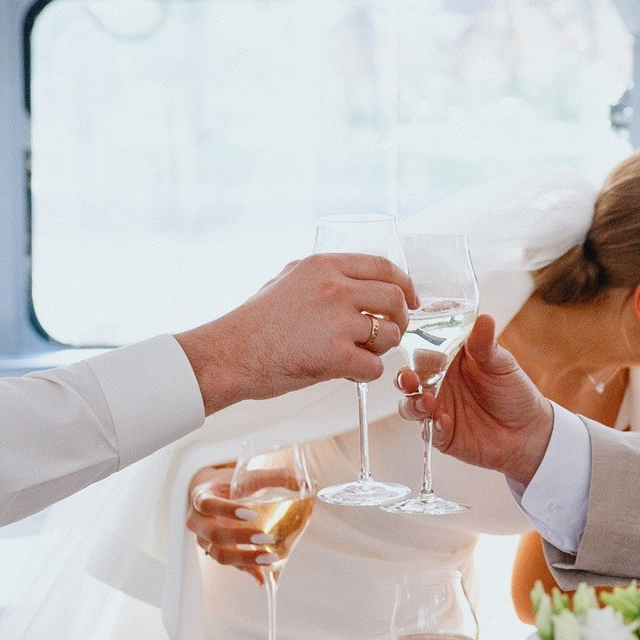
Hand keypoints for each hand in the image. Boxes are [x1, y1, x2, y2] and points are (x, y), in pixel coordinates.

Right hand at [176, 253, 414, 414]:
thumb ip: (322, 275)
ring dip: (381, 349)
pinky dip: (365, 373)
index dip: (403, 284)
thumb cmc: (254, 323)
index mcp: (324, 266)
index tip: (409, 299)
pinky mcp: (337, 355)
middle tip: (391, 332)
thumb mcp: (287, 279)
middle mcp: (335, 288)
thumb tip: (354, 279)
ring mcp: (338, 321)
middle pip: (395, 298)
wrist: (230, 355)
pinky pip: (374, 366)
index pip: (383, 266)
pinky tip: (346, 373)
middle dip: (400, 318)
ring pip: (390, 334)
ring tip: (358, 355)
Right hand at [188, 462, 274, 580]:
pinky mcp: (216, 552)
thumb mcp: (246, 477)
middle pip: (213, 535)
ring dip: (245, 559)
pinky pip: (230, 565)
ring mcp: (205, 540)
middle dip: (240, 539)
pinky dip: (247, 570)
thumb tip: (303, 481)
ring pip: (219, 555)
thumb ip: (274, 477)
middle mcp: (198, 522)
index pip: (208, 505)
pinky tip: (264, 576)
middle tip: (266, 538)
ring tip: (270, 558)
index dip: (227, 510)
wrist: (212, 496)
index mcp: (201, 498)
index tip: (251, 514)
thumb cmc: (229, 486)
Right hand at [396, 313, 556, 485]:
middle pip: (410, 378)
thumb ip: (486, 345)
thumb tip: (484, 318)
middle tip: (410, 378)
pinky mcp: (443, 435)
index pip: (423, 348)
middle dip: (405, 378)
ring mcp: (438, 409)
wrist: (529, 430)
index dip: (415, 344)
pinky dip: (434, 427)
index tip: (411, 339)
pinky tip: (445, 422)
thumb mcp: (501, 364)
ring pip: (410, 405)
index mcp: (449, 361)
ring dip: (413, 403)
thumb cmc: (514, 391)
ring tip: (427, 401)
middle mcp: (438, 384)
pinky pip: (430, 432)